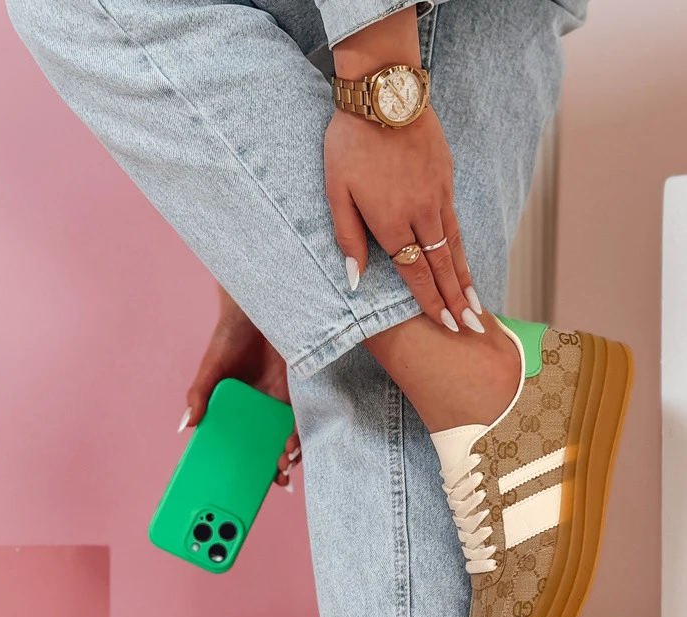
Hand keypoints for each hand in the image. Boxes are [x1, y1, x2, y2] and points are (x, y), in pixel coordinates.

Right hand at [182, 287, 300, 487]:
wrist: (259, 307)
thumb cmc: (229, 335)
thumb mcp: (210, 367)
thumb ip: (198, 395)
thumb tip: (186, 426)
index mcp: (235, 408)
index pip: (238, 442)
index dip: (241, 465)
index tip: (241, 485)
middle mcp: (257, 409)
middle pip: (265, 445)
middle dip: (271, 467)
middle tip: (273, 480)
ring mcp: (278, 401)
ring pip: (285, 436)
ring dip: (287, 455)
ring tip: (283, 465)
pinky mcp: (296, 391)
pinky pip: (302, 418)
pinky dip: (299, 434)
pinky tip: (294, 445)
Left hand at [324, 106, 482, 333]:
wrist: (383, 92)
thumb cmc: (351, 142)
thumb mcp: (336, 191)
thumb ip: (347, 238)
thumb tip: (354, 280)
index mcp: (390, 222)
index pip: (415, 272)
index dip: (429, 301)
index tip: (444, 325)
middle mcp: (420, 214)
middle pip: (442, 266)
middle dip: (456, 301)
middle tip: (472, 327)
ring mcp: (438, 195)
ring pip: (454, 246)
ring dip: (464, 279)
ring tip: (475, 305)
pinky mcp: (446, 177)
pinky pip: (455, 222)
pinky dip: (462, 248)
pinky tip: (464, 261)